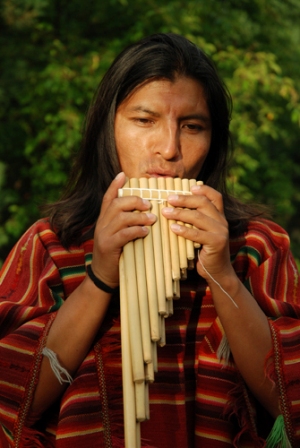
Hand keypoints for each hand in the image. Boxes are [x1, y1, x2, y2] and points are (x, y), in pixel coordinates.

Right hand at [91, 172, 156, 288]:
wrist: (103, 276)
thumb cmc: (116, 254)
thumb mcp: (117, 235)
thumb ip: (125, 223)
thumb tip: (144, 212)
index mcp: (103, 219)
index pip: (107, 198)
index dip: (114, 185)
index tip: (123, 175)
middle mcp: (101, 224)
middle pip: (116, 204)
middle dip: (134, 201)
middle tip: (149, 204)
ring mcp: (103, 235)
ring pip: (121, 217)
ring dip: (139, 216)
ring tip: (152, 218)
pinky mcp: (108, 246)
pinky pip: (123, 234)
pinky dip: (136, 230)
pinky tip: (145, 231)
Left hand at [161, 184, 233, 281]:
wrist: (217, 272)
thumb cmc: (204, 251)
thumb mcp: (202, 232)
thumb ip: (195, 220)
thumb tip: (174, 207)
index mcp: (220, 216)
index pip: (215, 196)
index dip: (203, 189)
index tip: (188, 187)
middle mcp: (222, 221)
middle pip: (203, 203)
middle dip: (184, 199)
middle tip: (168, 199)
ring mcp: (221, 232)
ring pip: (198, 217)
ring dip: (180, 213)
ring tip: (165, 212)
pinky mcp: (217, 243)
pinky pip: (197, 234)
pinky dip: (184, 230)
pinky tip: (173, 227)